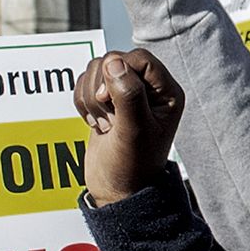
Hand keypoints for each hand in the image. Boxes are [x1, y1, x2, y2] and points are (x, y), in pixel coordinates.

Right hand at [73, 49, 185, 204]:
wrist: (116, 191)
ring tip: (104, 125)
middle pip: (114, 60)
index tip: (109, 99)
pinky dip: (82, 102)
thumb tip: (114, 62)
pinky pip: (85, 83)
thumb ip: (128, 94)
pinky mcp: (106, 102)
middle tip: (110, 121)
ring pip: (97, 70)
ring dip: (91, 98)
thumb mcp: (134, 130)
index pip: (139, 58)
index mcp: (166, 92)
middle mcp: (148, 89)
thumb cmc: (132, 166)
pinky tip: (95, 124)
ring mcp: (125, 94)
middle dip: (102, 89)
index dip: (119, 72)